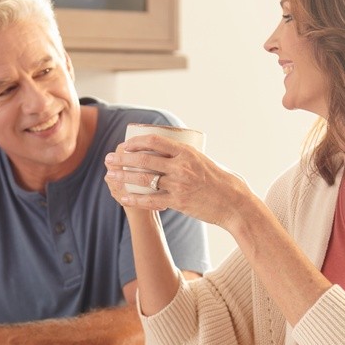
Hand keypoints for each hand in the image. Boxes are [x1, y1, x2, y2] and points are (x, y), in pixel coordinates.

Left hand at [104, 134, 249, 227]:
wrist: (234, 203)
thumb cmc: (221, 181)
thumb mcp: (204, 160)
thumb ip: (186, 157)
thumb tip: (168, 151)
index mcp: (187, 152)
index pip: (155, 141)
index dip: (136, 142)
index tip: (125, 145)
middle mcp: (181, 167)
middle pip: (144, 159)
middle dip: (123, 158)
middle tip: (110, 158)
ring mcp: (179, 185)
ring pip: (143, 179)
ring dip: (123, 177)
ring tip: (109, 175)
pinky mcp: (178, 202)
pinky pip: (150, 201)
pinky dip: (134, 199)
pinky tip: (122, 198)